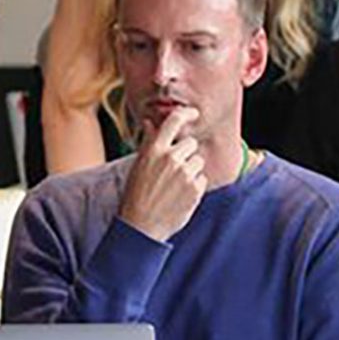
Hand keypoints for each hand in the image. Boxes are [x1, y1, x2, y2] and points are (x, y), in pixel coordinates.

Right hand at [117, 106, 205, 242]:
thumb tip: (149, 122)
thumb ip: (148, 142)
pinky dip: (194, 186)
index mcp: (154, 150)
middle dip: (185, 154)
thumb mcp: (138, 165)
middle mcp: (171, 158)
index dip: (186, 113)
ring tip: (175, 186)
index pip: (174, 121)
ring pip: (198, 162)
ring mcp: (185, 173)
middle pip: (190, 143)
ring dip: (191, 170)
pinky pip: (202, 179)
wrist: (141, 226)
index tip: (193, 114)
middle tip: (172, 171)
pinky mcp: (196, 189)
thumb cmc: (136, 195)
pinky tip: (180, 196)